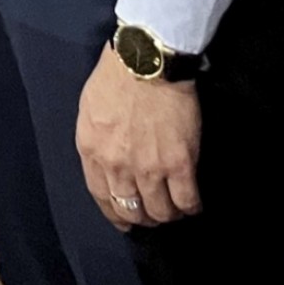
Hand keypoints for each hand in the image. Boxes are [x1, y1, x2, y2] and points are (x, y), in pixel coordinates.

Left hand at [76, 48, 202, 230]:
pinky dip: (191, 207)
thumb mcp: (89, 113)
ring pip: (160, 210)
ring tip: (175, 209)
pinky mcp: (180, 163)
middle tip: (154, 215)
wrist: (146, 64)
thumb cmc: (115, 79)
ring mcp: (149, 167)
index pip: (101, 196)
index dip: (115, 213)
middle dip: (143, 218)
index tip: (125, 221)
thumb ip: (96, 142)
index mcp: (91, 152)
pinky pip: (187, 200)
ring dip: (168, 214)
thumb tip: (107, 162)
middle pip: (131, 209)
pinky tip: (193, 204)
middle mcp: (117, 166)